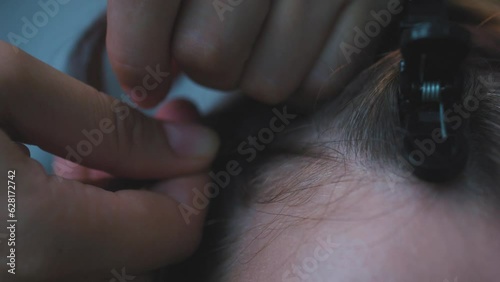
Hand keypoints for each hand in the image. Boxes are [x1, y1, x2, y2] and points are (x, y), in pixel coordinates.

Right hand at [0, 41, 218, 280]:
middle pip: (142, 252)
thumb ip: (110, 126)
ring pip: (106, 259)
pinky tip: (60, 182)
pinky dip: (80, 224)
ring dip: (120, 207)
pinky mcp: (3, 272)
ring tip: (93, 151)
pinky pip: (65, 259)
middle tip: (146, 132)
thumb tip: (196, 148)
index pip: (171, 233)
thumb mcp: (5, 87)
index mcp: (33, 239)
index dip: (191, 180)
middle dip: (157, 189)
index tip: (182, 131)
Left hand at [106, 0, 402, 106]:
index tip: (144, 81)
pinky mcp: (375, 2)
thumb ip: (147, 4)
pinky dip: (301, 79)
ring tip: (261, 39)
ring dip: (253, 73)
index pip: (145, 5)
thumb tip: (146, 79)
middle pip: (208, 57)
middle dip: (203, 63)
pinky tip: (298, 48)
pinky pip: (320, 84)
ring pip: (265, 83)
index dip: (136, 58)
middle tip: (216, 37)